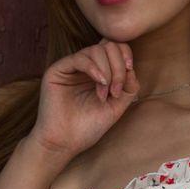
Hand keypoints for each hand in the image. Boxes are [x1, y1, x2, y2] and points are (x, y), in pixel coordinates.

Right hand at [29, 42, 140, 168]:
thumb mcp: (117, 106)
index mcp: (99, 71)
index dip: (126, 54)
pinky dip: (94, 68)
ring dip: (107, 71)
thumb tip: (132, 68)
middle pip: (108, 46)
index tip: (130, 70)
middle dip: (118, 66)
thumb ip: (128, 86)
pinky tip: (100, 83)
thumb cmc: (89, 127)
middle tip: (116, 90)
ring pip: (95, 51)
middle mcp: (85, 66)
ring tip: (105, 93)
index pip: (115, 47)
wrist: (65, 142)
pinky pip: (79, 58)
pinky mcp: (58, 71)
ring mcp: (71, 67)